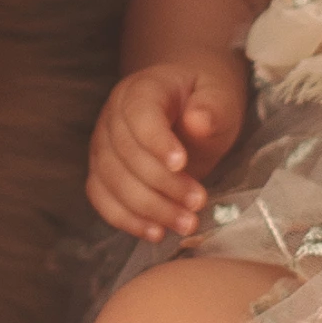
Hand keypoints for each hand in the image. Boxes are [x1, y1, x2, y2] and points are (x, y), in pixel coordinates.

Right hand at [87, 58, 246, 240]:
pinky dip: (126, 220)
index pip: (140, 116)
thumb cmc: (204, 100)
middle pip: (126, 154)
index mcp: (141, 89)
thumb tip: (198, 122)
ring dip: (149, 209)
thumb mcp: (220, 96)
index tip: (183, 164)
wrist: (186, 103)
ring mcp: (102, 145)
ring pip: (112, 181)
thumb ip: (212, 107)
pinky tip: (157, 233)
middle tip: (199, 203)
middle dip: (163, 185)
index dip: (157, 142)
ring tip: (186, 224)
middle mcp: (113, 116)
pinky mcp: (101, 172)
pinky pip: (102, 198)